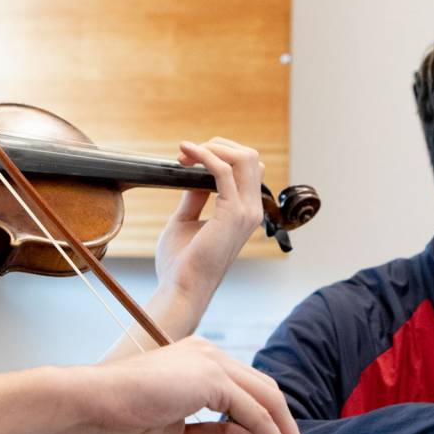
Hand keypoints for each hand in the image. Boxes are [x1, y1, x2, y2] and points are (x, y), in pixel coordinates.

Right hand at [70, 336, 313, 433]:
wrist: (83, 410)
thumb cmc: (114, 425)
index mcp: (198, 365)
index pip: (250, 395)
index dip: (272, 429)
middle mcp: (209, 355)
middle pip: (268, 394)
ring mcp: (211, 362)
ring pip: (269, 401)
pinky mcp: (210, 377)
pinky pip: (255, 413)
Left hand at [153, 138, 265, 302]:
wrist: (181, 288)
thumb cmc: (181, 263)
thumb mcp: (186, 221)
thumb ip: (194, 197)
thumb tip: (192, 175)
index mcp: (245, 212)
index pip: (247, 168)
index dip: (221, 154)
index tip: (188, 159)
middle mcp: (252, 209)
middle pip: (249, 156)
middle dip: (217, 145)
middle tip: (186, 154)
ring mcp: (246, 211)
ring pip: (243, 157)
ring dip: (212, 147)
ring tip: (185, 153)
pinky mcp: (231, 213)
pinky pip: (222, 170)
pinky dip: (204, 155)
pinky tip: (186, 154)